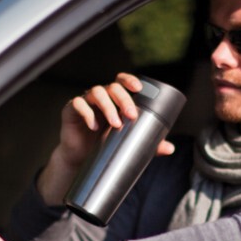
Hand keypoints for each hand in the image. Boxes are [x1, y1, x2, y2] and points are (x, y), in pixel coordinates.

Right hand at [37, 72, 175, 204]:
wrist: (81, 160)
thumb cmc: (105, 145)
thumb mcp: (128, 143)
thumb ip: (149, 143)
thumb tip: (170, 148)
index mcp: (114, 100)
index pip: (121, 82)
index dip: (129, 80)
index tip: (139, 88)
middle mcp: (101, 97)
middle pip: (112, 87)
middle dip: (123, 98)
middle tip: (131, 115)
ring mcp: (85, 102)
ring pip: (96, 92)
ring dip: (108, 106)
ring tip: (116, 124)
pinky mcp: (71, 111)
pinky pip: (77, 104)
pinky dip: (87, 113)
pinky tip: (94, 126)